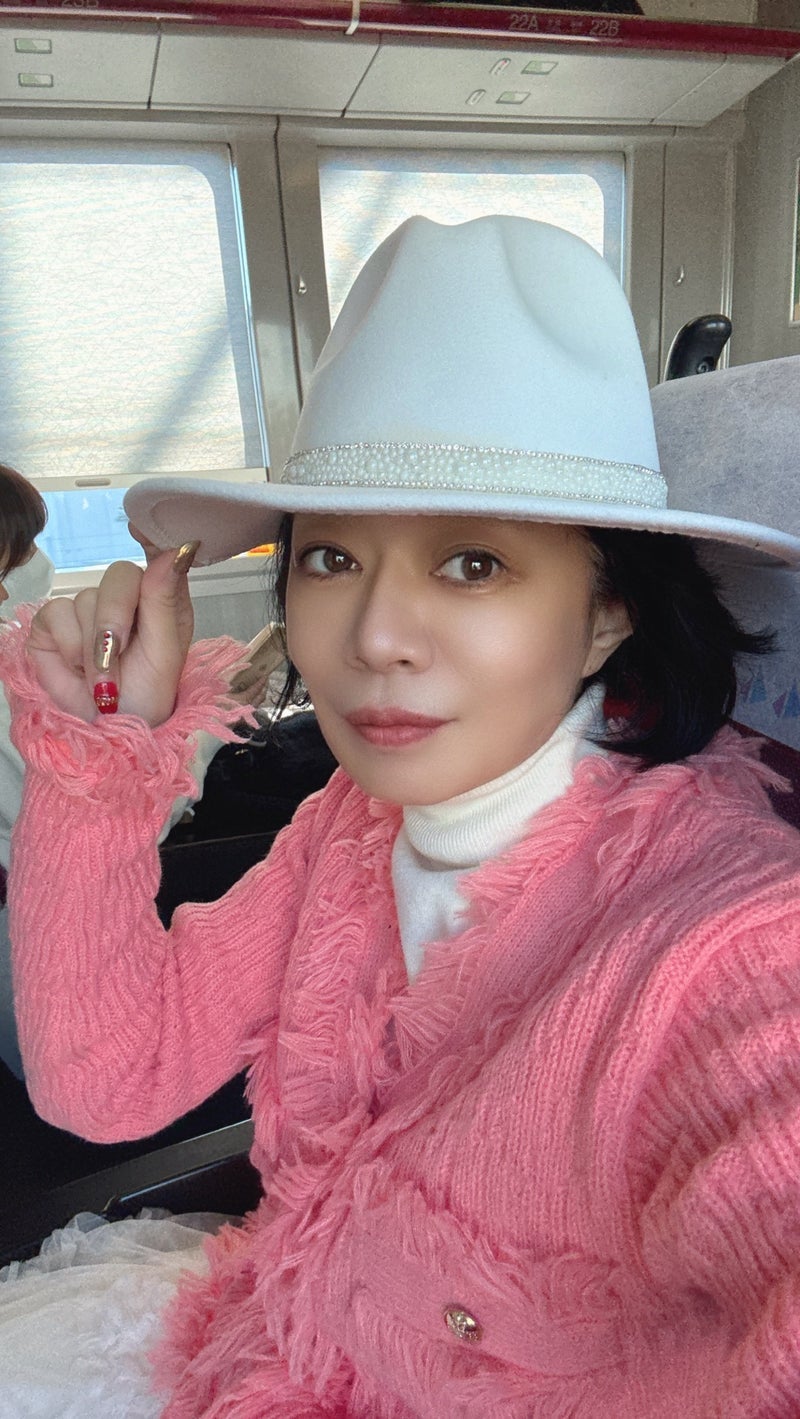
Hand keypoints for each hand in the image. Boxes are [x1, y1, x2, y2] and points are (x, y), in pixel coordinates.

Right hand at [27, 540, 199, 726]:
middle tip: (117, 656)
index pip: (158, 554)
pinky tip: (77, 667)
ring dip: (93, 649)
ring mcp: (89, 606)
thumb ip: (166, 599)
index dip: (151, 537)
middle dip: (115, 620)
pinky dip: (69, 646)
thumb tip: (176, 549)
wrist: (111, 730)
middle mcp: (128, 597)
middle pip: (118, 576)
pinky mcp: (56, 622)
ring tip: (104, 678)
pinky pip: (56, 613)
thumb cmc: (148, 695)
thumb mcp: (166, 652)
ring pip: (86, 598)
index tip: (142, 530)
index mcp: (163, 598)